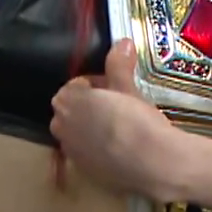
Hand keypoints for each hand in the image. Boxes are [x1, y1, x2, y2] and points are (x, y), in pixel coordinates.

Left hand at [51, 38, 190, 200]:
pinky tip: (119, 150)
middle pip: (72, 110)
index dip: (96, 86)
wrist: (151, 162)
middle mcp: (60, 125)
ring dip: (91, 128)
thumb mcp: (127, 88)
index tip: (114, 89)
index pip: (75, 86)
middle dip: (90, 107)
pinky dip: (96, 149)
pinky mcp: (82, 170)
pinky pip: (86, 153)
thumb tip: (122, 42)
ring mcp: (69, 150)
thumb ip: (119, 64)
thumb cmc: (136, 120)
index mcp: (66, 100)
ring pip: (77, 132)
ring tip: (120, 129)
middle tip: (118, 108)